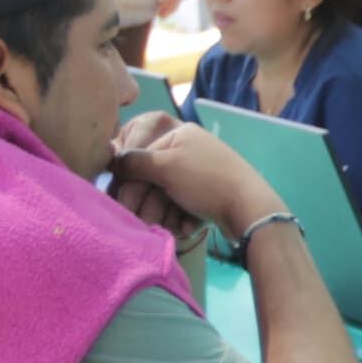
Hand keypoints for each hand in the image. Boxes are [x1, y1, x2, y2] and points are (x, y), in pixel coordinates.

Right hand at [107, 113, 279, 245]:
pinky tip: (186, 228)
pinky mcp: (208, 196)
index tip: (117, 198)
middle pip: (152, 177)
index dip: (127, 177)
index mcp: (179, 134)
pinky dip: (181, 219)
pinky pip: (184, 207)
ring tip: (166, 228)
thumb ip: (134, 162)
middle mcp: (189, 150)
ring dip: (162, 214)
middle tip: (141, 220)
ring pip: (166, 195)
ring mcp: (199, 174)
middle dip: (146, 201)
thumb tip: (110, 159)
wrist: (251, 210)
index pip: (139, 151)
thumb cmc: (205, 181)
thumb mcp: (165, 166)